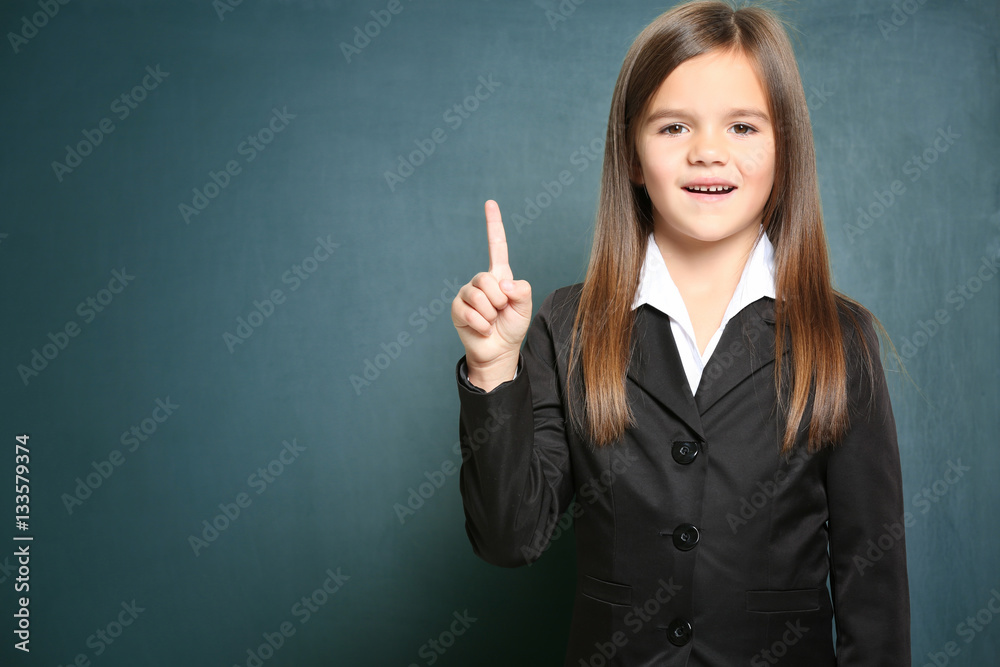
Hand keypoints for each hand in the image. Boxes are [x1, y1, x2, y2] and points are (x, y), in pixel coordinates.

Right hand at [451, 200, 531, 389]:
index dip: (493, 224)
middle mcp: (481, 281)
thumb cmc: (512, 326)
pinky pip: (469, 311)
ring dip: (490, 313)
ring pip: (478, 295)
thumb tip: (501, 283)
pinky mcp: (457, 308)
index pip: (496, 245)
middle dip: (499, 299)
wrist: (498, 351)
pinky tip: (483, 329)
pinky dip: (481, 324)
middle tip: (501, 311)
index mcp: (500, 275)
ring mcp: (467, 293)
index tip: (490, 203)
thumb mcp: (525, 306)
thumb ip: (521, 290)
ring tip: (492, 321)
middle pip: (487, 278)